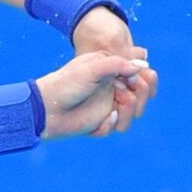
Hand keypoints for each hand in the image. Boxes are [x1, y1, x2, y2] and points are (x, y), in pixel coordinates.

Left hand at [35, 51, 149, 140]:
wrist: (46, 108)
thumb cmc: (66, 84)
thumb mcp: (92, 68)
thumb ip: (118, 64)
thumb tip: (144, 64)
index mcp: (111, 70)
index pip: (141, 74)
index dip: (145, 80)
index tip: (133, 81)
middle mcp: (112, 87)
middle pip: (142, 95)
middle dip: (138, 97)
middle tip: (121, 95)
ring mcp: (107, 105)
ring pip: (132, 114)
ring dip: (128, 113)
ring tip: (114, 109)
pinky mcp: (100, 123)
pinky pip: (116, 127)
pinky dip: (110, 125)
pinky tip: (101, 121)